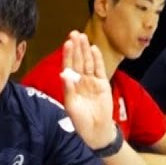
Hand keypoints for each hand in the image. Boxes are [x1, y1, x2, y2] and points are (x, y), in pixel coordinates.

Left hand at [60, 31, 117, 149]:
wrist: (95, 130)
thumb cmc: (80, 121)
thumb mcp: (72, 105)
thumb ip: (68, 89)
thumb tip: (63, 74)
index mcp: (70, 85)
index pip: (68, 67)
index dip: (68, 55)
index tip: (67, 43)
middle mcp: (80, 81)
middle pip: (78, 61)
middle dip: (76, 48)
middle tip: (74, 34)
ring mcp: (91, 81)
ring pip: (88, 62)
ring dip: (85, 50)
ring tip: (83, 37)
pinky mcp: (102, 84)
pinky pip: (99, 69)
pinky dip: (97, 59)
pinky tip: (94, 49)